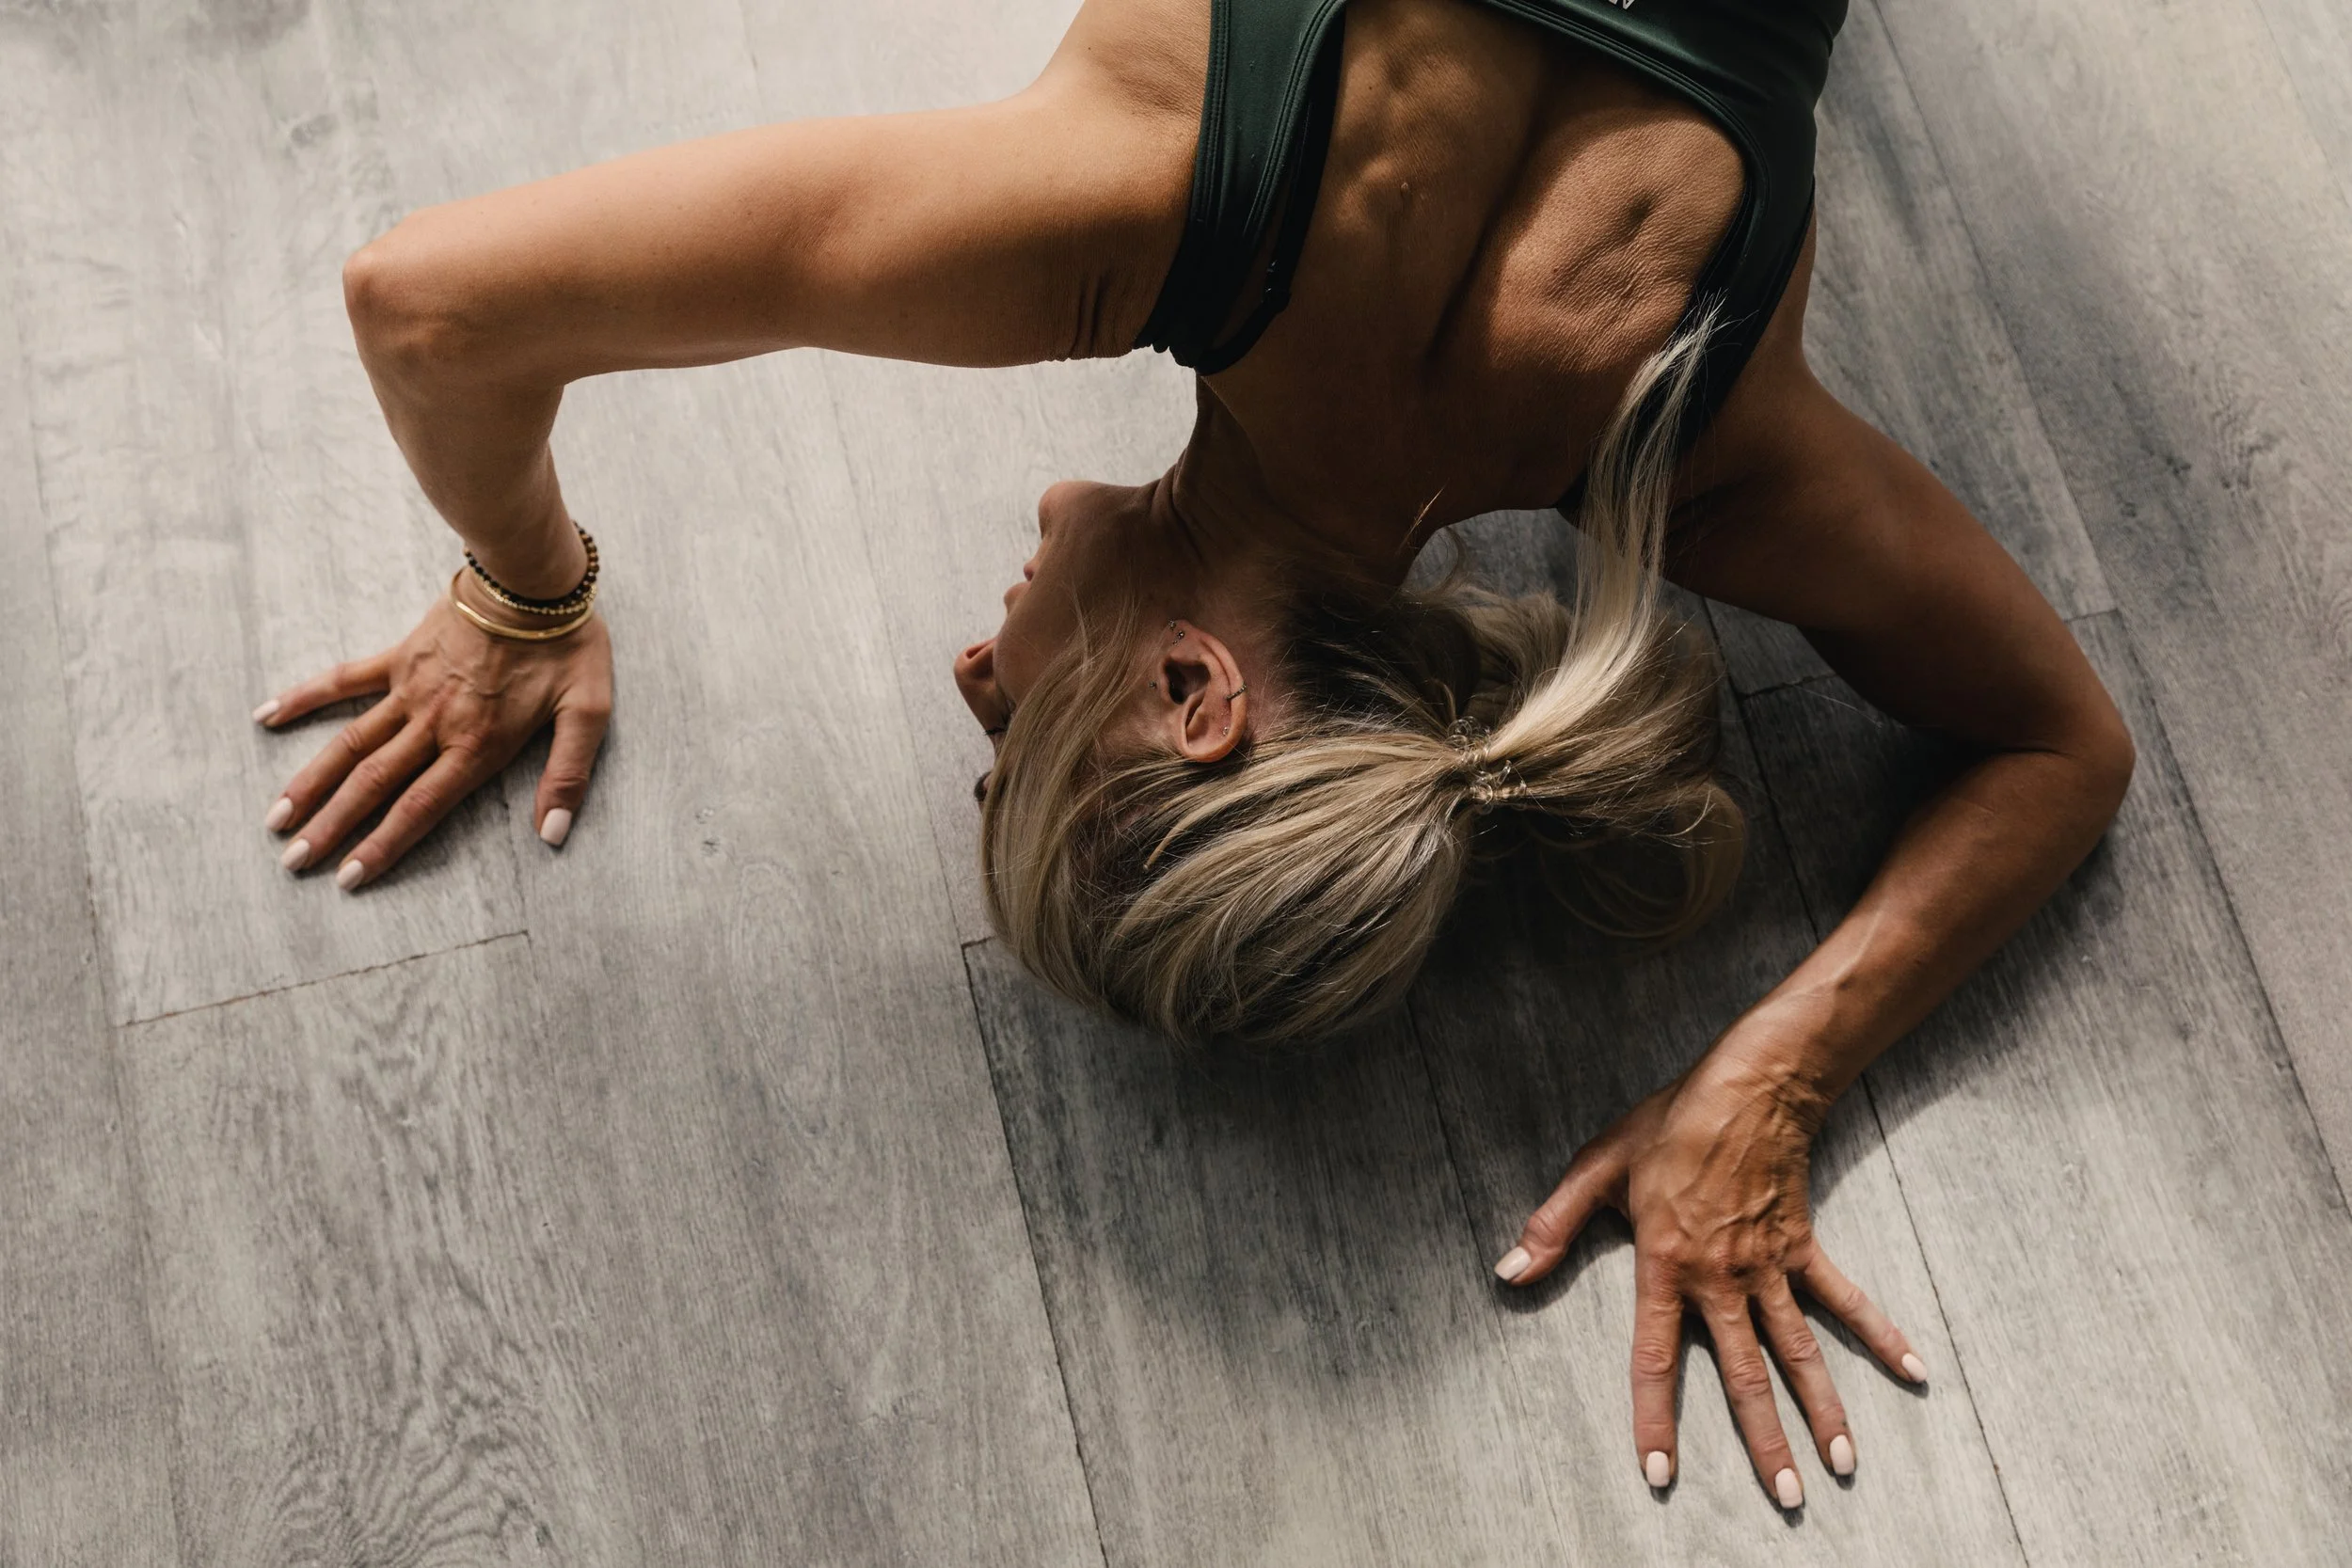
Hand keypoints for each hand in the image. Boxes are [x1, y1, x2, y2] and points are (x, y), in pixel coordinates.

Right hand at [254, 579, 611, 886]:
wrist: (535, 579)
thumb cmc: (568, 647)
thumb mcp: (589, 714)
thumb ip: (568, 776)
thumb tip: (552, 835)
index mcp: (477, 744)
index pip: (419, 808)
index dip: (382, 846)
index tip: (348, 879)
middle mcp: (434, 723)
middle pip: (372, 784)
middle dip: (331, 827)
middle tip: (292, 863)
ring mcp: (409, 689)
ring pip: (349, 743)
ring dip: (310, 782)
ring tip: (275, 817)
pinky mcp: (399, 656)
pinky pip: (343, 680)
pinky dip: (303, 698)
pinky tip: (266, 717)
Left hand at [1493, 1049, 1925, 1507]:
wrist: (1747, 1084)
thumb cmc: (1669, 1124)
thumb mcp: (1598, 1168)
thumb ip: (1552, 1225)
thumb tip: (1509, 1271)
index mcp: (1665, 1266)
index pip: (1655, 1359)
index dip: (1655, 1419)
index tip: (1660, 1473)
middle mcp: (1722, 1279)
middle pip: (1745, 1376)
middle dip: (1766, 1443)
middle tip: (1788, 1501)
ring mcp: (1769, 1267)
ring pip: (1799, 1353)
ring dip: (1824, 1411)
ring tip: (1845, 1466)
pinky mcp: (1804, 1247)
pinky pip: (1846, 1301)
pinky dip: (1881, 1334)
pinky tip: (1915, 1371)